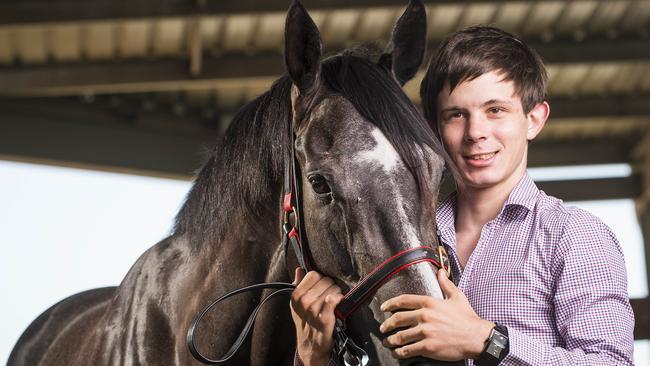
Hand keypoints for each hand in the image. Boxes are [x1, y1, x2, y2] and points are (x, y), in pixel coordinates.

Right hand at [290, 268, 343, 365]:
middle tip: (331, 293)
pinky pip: (333, 300)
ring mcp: (313, 310)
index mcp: (296, 296)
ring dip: (337, 292)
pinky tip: (339, 302)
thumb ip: (298, 285)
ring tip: (335, 300)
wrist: (311, 346)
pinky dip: (338, 298)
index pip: (313, 274)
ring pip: (332, 289)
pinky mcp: (324, 319)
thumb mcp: (297, 304)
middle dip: (331, 285)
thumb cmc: (306, 322)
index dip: (321, 279)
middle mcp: (303, 302)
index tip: (323, 286)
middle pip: (324, 280)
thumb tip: (299, 269)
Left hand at [379, 269, 493, 360]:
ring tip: (388, 342)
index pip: (403, 301)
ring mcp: (425, 332)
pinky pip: (408, 349)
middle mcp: (425, 316)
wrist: (477, 337)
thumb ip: (446, 284)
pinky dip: (400, 352)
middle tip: (383, 328)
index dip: (390, 304)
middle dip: (387, 325)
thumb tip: (441, 272)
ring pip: (401, 336)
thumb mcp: (457, 297)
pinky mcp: (428, 346)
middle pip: (398, 319)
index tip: (384, 307)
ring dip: (391, 340)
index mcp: (429, 303)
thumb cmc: (467, 318)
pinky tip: (398, 352)